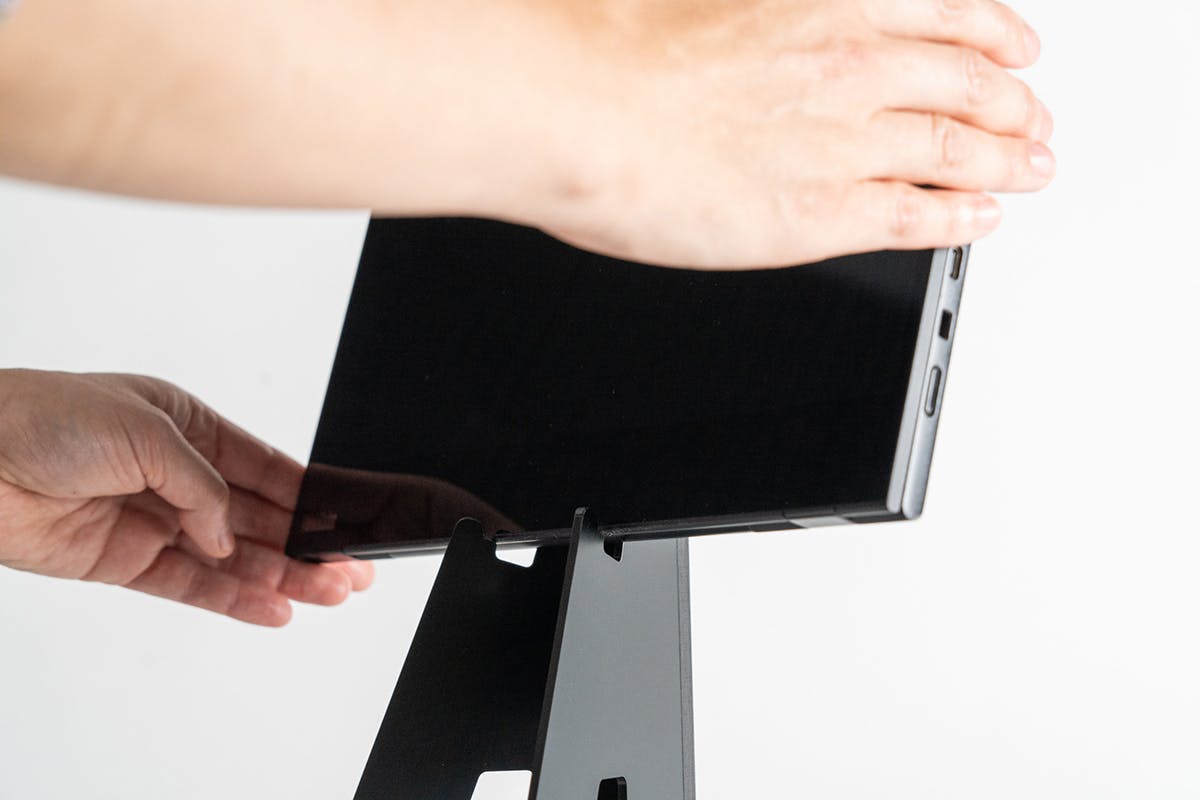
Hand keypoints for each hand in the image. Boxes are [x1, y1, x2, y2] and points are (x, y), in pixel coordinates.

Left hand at [0, 369, 373, 625]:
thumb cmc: (43, 417)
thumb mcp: (149, 432)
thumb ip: (204, 488)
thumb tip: (227, 537)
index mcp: (186, 425)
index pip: (264, 467)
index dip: (307, 495)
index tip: (346, 520)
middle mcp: (174, 474)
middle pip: (255, 517)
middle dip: (305, 544)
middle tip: (349, 570)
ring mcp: (152, 519)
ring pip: (230, 557)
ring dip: (280, 576)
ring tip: (326, 594)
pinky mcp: (123, 561)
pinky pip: (190, 585)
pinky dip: (232, 599)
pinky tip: (272, 607)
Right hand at [520, 0, 1054, 266]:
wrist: (579, 110)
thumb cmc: (621, 56)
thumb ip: (775, 18)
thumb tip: (786, 29)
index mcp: (829, 6)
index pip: (949, 15)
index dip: (996, 36)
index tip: (1018, 49)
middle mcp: (853, 68)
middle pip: (972, 85)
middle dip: (1016, 106)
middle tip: (1035, 122)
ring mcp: (845, 142)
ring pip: (961, 150)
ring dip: (1008, 162)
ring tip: (1029, 171)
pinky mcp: (821, 214)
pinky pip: (918, 217)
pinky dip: (960, 218)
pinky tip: (978, 221)